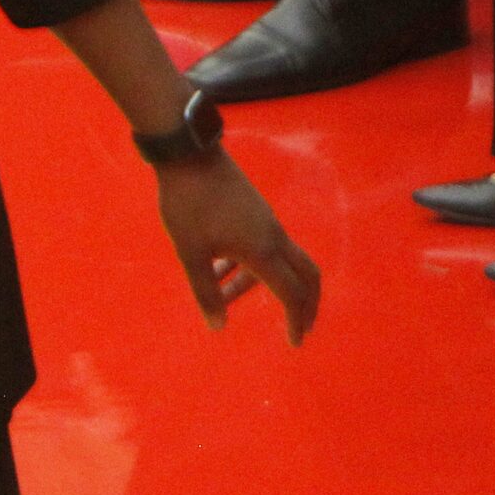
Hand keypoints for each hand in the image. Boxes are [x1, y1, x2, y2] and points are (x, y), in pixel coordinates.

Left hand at [155, 151, 320, 341]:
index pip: (292, 294)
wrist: (189, 153)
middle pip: (305, 275)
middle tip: (297, 327)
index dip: (297, 320)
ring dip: (259, 284)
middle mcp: (273, 236)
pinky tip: (218, 268)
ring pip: (278, 261)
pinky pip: (264, 246)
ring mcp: (266, 221)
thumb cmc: (188, 204)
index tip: (294, 341)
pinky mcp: (255, 210)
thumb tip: (218, 326)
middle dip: (304, 304)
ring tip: (223, 296)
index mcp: (263, 250)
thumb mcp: (191, 252)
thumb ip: (206, 291)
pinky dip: (250, 265)